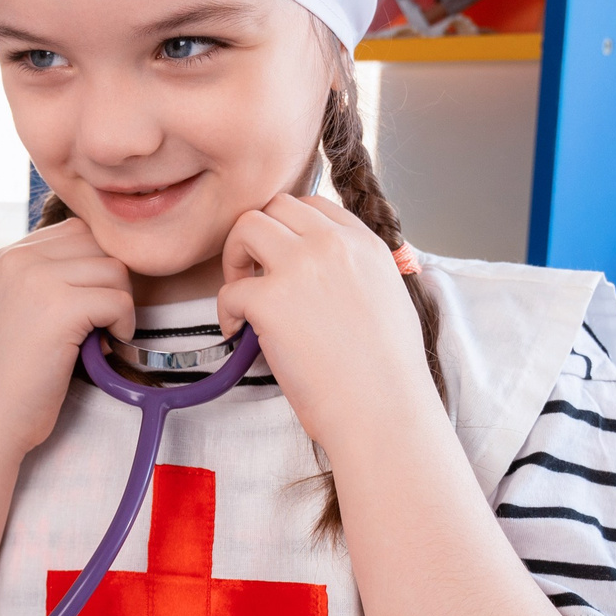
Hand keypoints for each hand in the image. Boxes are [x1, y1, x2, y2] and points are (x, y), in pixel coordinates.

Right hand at [0, 218, 133, 460]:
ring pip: (115, 269)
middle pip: (99, 244)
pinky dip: (123, 326)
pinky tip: (103, 348)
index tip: (90, 306)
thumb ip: (50, 280)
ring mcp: (37, 279)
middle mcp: (18, 259)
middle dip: (112, 284)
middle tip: (101, 322)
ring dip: (120, 305)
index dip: (96, 267)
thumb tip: (110, 266)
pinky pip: (119, 300)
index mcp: (8, 256)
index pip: (77, 232)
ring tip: (100, 336)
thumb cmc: (11, 376)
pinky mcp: (59, 308)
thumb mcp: (19, 310)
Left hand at [216, 193, 435, 446]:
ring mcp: (300, 268)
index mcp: (365, 244)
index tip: (281, 259)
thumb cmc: (387, 373)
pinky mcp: (270, 300)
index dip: (288, 228)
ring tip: (244, 296)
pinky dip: (226, 311)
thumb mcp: (389, 299)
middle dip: (258, 235)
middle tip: (255, 274)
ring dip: (235, 257)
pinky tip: (240, 332)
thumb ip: (357, 272)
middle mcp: (333, 245)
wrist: (383, 410)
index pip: (313, 205)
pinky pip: (229, 289)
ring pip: (246, 227)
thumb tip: (328, 274)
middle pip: (275, 206)